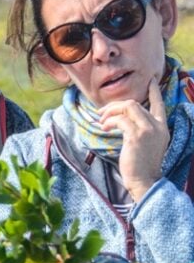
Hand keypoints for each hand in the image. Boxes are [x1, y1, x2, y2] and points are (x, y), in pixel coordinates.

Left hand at [98, 77, 168, 201]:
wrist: (144, 182)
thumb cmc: (141, 165)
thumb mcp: (145, 144)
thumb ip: (140, 129)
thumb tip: (122, 119)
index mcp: (162, 128)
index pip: (159, 104)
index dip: (154, 92)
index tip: (151, 81)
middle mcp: (157, 126)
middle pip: (134, 103)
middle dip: (115, 106)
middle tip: (102, 114)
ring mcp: (148, 130)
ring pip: (128, 107)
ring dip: (110, 112)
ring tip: (102, 121)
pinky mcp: (137, 136)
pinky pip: (120, 120)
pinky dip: (109, 121)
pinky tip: (104, 128)